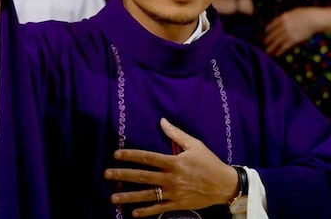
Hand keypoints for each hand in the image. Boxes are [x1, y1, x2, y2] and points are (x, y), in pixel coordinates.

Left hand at [105, 118, 237, 216]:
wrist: (225, 185)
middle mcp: (171, 178)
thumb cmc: (209, 162)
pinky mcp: (178, 205)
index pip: (147, 158)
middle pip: (142, 176)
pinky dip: (146, 212)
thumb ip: (176, 134)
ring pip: (147, 195)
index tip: (116, 154)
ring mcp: (174, 193)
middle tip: (106, 174)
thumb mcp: (195, 144)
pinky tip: (132, 213)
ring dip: (129, 196)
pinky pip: (159, 209)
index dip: (130, 156)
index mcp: (174, 162)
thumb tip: (162, 121)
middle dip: (123, 175)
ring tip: (113, 197)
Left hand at [264, 7, 318, 55]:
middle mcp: (283, 26)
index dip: (268, 29)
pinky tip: (276, 54)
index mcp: (283, 18)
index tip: (266, 32)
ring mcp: (287, 33)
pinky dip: (279, 51)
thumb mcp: (294, 12)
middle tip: (264, 43)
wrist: (313, 19)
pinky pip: (283, 47)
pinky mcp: (292, 40)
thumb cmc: (307, 14)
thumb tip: (284, 19)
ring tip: (267, 51)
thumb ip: (287, 17)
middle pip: (272, 34)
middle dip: (268, 39)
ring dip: (271, 47)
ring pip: (276, 42)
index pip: (272, 24)